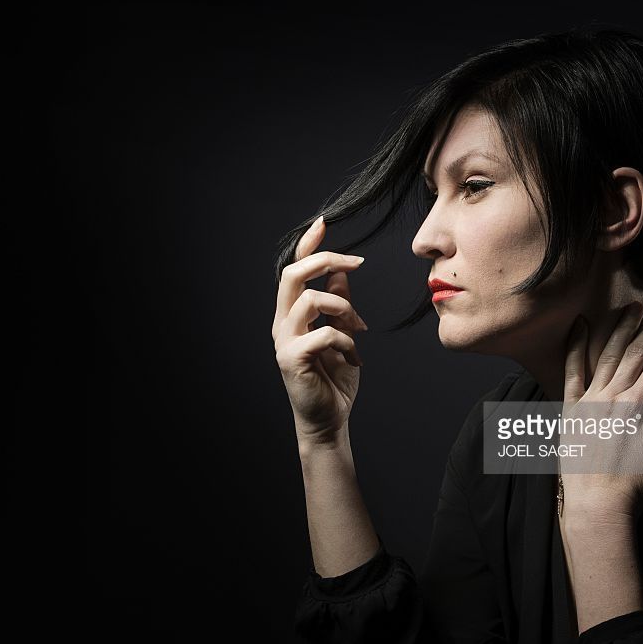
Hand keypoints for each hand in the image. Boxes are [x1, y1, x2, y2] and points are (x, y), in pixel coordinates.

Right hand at [272, 216, 368, 449]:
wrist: (330, 419)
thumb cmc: (334, 379)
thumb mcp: (342, 334)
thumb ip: (337, 305)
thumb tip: (340, 273)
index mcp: (292, 315)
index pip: (293, 270)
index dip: (307, 245)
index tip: (324, 223)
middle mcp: (283, 324)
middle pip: (293, 275)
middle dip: (325, 259)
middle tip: (356, 262)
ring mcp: (285, 341)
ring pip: (310, 300)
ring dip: (343, 308)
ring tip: (359, 328)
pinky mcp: (292, 360)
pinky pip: (323, 334)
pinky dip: (346, 341)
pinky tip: (354, 357)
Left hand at [560, 299, 642, 518]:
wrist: (597, 507)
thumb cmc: (638, 487)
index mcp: (640, 407)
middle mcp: (613, 397)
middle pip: (636, 352)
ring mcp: (588, 401)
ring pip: (606, 354)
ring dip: (622, 328)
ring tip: (634, 306)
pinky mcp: (568, 409)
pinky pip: (570, 370)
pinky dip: (575, 345)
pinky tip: (581, 324)